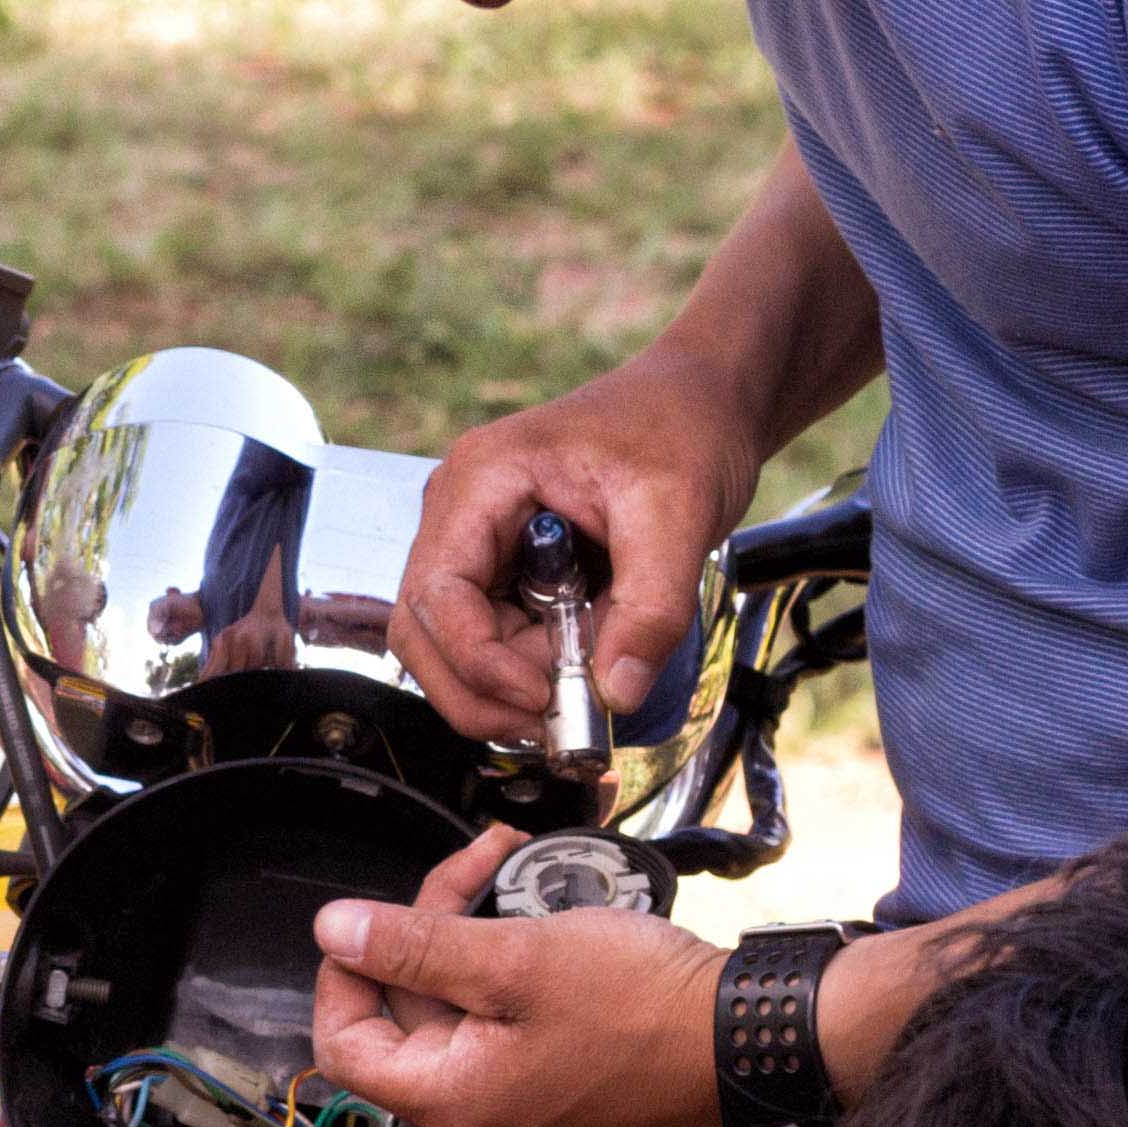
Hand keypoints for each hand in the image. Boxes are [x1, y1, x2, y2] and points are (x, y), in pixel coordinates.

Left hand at [313, 824, 726, 1126]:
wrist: (743, 1036)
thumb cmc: (642, 1006)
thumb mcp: (514, 959)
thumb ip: (414, 947)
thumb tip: (332, 930)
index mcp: (451, 1101)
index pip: (345, 1046)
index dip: (344, 976)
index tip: (369, 920)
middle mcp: (475, 1117)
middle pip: (402, 1019)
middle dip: (424, 931)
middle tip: (475, 864)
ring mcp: (515, 1103)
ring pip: (453, 1011)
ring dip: (467, 936)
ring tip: (509, 868)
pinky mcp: (551, 1081)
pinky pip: (499, 1022)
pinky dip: (504, 966)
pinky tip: (535, 915)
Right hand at [391, 355, 761, 741]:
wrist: (701, 404)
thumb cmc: (680, 429)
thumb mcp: (679, 514)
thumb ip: (651, 608)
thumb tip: (618, 692)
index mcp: (481, 480)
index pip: (436, 594)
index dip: (477, 661)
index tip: (543, 698)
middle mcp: (461, 514)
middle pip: (425, 632)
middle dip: (481, 690)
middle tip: (553, 722)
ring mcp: (477, 543)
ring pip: (456, 646)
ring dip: (513, 683)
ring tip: (590, 676)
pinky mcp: (504, 569)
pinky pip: (496, 638)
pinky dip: (535, 668)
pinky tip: (589, 656)